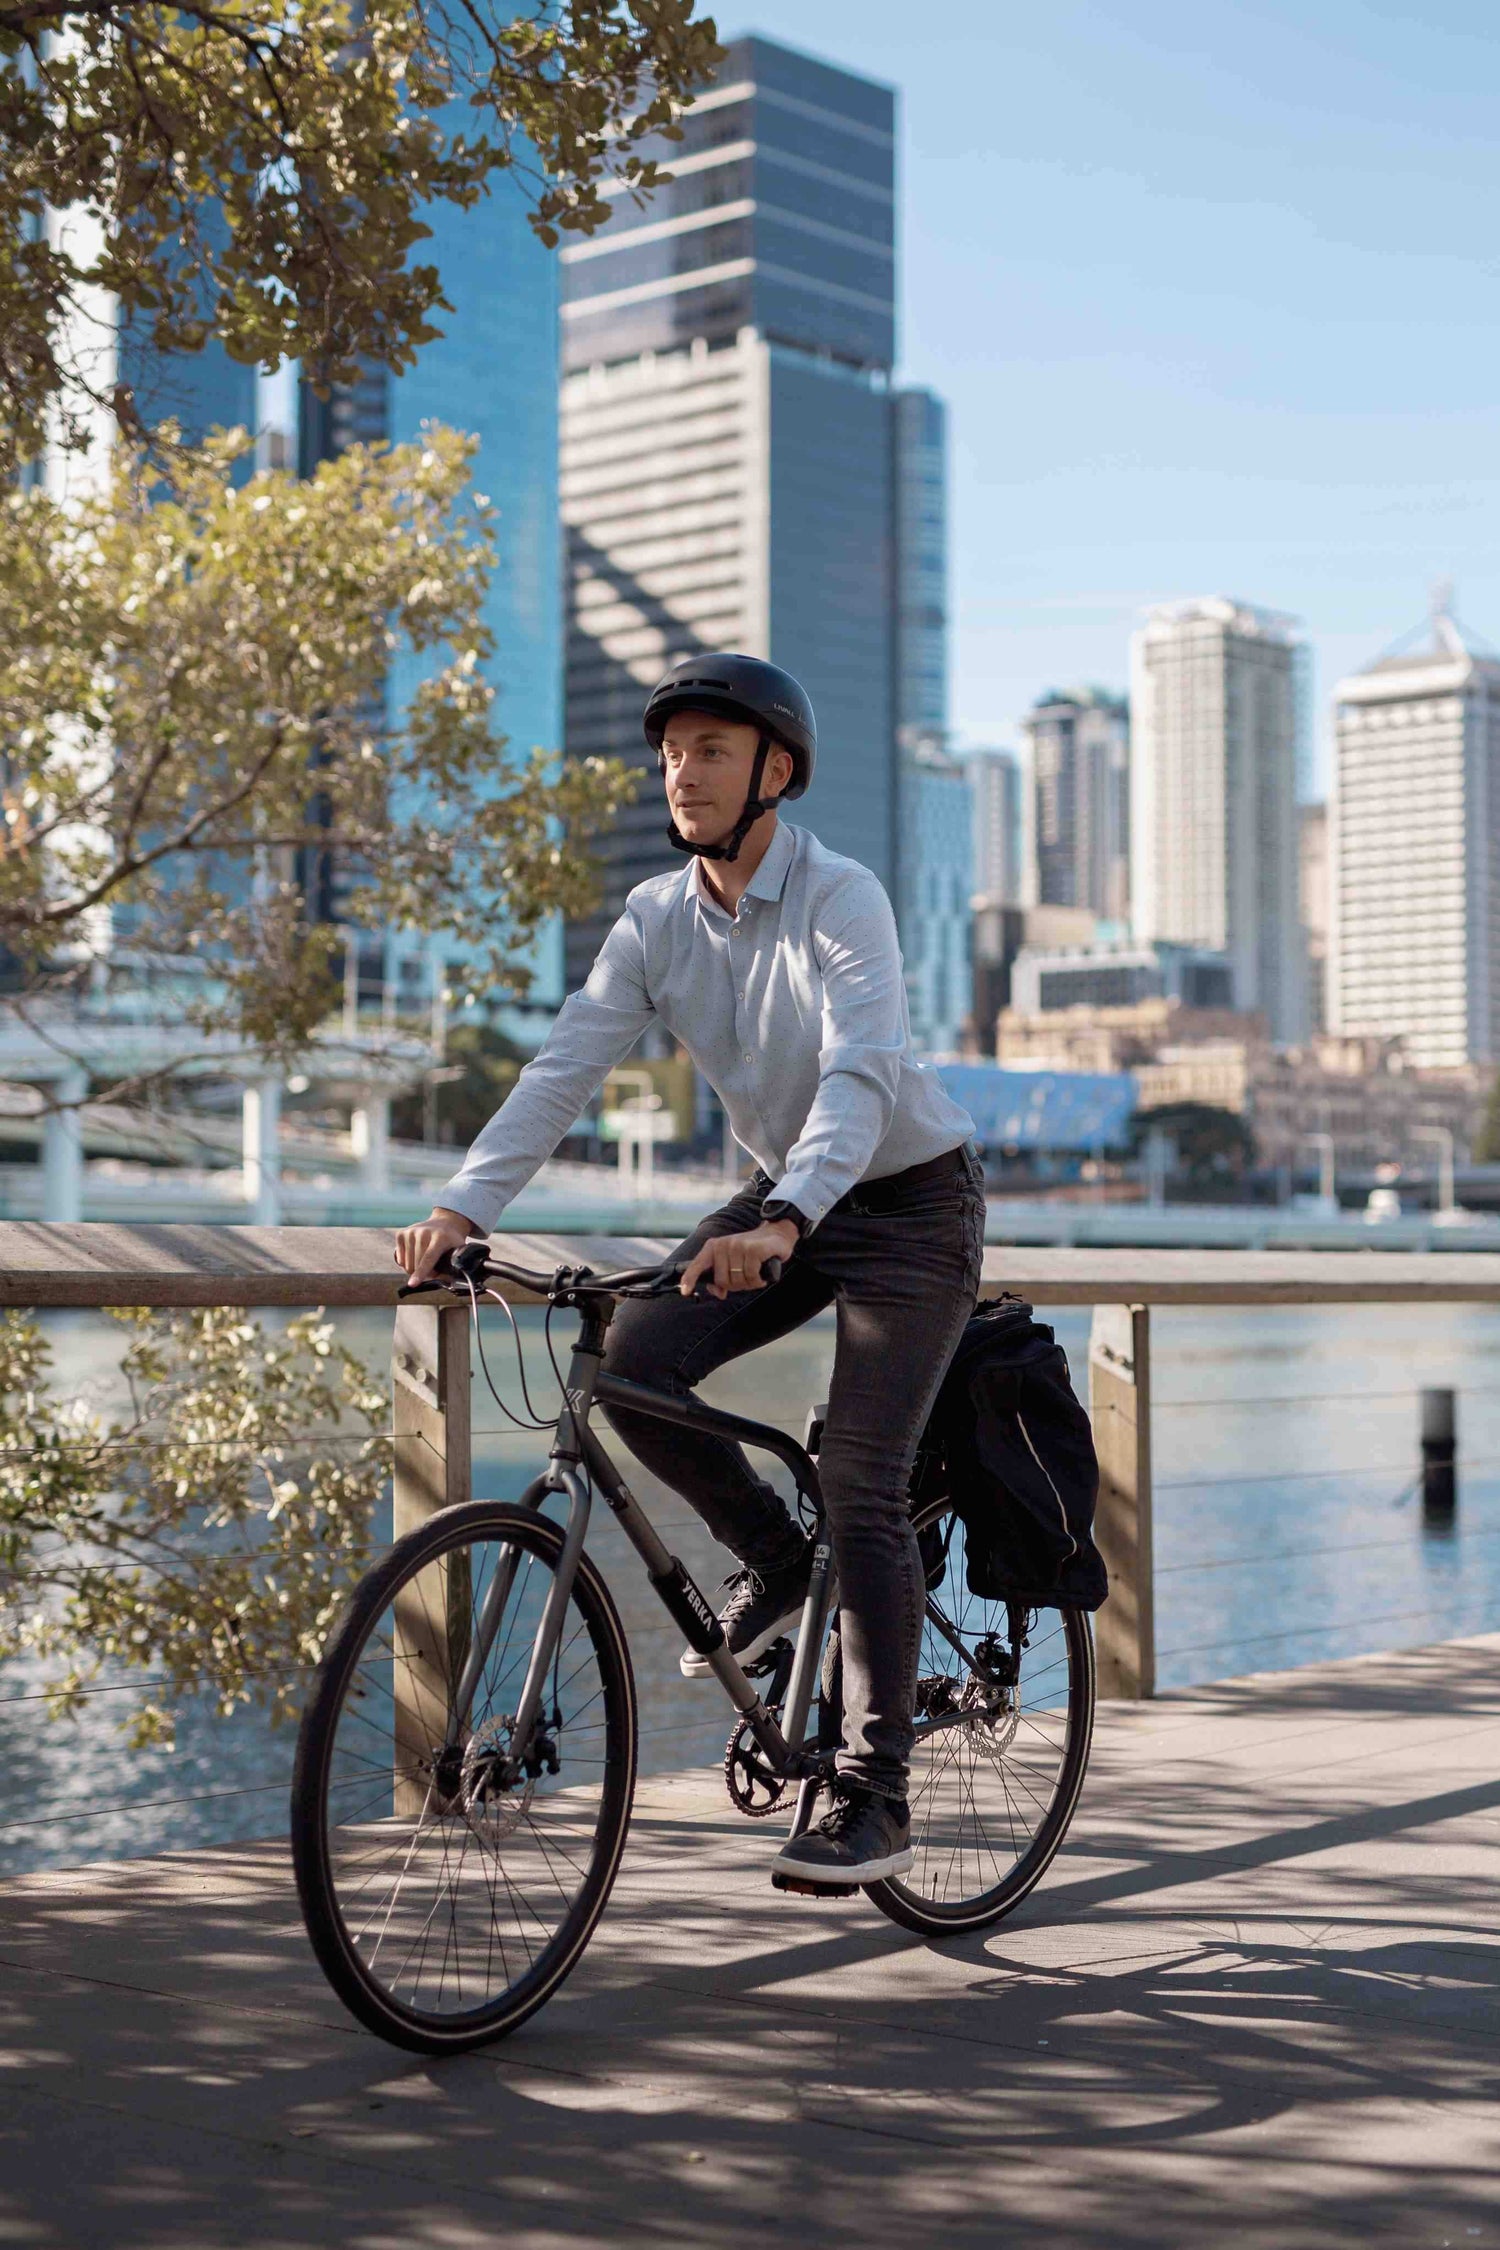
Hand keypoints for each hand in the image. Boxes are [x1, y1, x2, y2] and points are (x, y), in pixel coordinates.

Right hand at [394, 1207, 475, 1283]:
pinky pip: (400, 1260)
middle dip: (423, 1273)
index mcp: (440, 1237)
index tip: (412, 1284)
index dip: (420, 1273)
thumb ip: (454, 1269)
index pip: (428, 1258)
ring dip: (415, 1269)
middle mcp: (423, 1232)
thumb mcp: (458, 1252)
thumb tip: (445, 1283)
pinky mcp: (401, 1234)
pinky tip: (416, 1254)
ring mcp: (411, 1232)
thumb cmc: (451, 1242)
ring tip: (425, 1260)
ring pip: (406, 1265)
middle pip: (416, 1266)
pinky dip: (407, 1263)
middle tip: (433, 1267)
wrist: (444, 1223)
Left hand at [680, 1218, 797, 1299]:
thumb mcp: (733, 1263)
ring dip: (749, 1283)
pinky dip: (758, 1280)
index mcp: (713, 1247)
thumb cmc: (752, 1251)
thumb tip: (719, 1293)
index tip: (685, 1291)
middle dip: (736, 1285)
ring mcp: (737, 1246)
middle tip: (746, 1277)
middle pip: (722, 1281)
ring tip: (755, 1272)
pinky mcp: (752, 1249)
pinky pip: (751, 1276)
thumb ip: (723, 1278)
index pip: (697, 1264)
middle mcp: (723, 1245)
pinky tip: (762, 1273)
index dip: (690, 1279)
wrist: (775, 1234)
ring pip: (738, 1281)